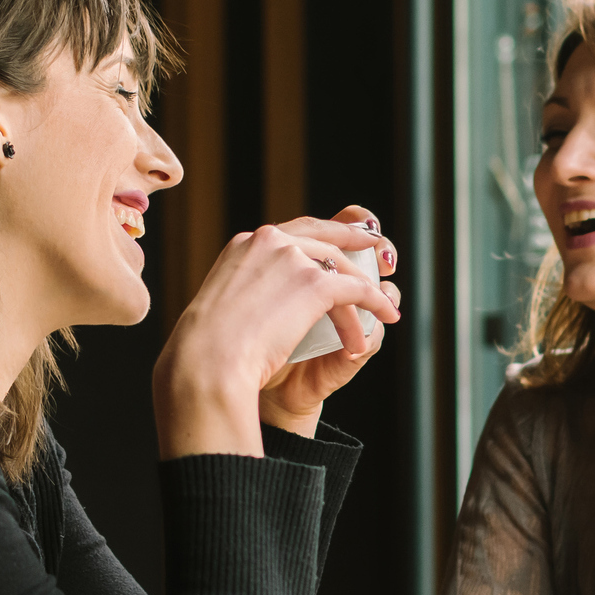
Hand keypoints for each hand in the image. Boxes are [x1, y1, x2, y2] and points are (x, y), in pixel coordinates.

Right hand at [154, 214, 400, 458]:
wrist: (208, 362)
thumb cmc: (207, 350)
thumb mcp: (225, 308)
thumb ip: (248, 293)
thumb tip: (260, 305)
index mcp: (246, 244)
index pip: (293, 231)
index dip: (324, 233)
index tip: (342, 239)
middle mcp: (269, 241)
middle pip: (325, 238)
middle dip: (356, 244)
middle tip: (378, 254)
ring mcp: (292, 259)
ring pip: (343, 269)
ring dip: (365, 293)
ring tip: (380, 312)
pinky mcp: (314, 283)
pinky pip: (357, 290)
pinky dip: (377, 303)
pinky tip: (387, 315)